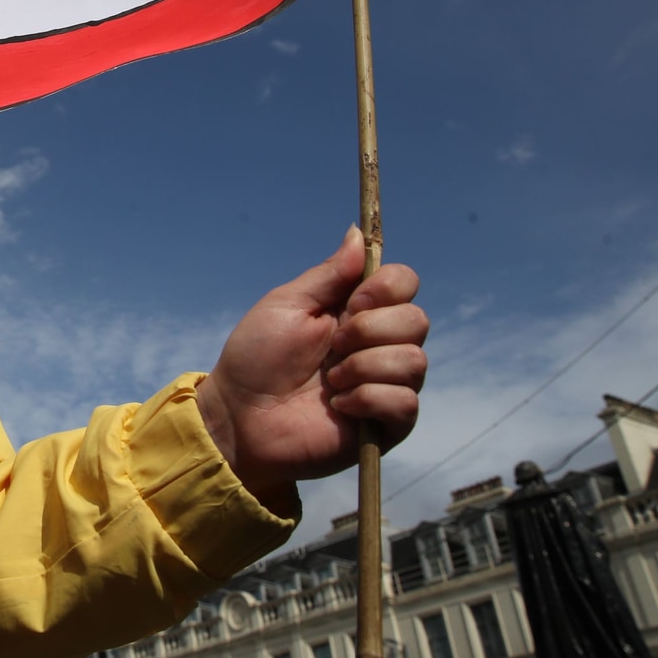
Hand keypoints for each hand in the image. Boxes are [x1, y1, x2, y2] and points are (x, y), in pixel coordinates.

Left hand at [195, 225, 428, 509]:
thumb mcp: (288, 304)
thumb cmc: (256, 358)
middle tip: (332, 347)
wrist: (240, 416)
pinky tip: (337, 406)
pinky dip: (366, 400)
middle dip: (369, 331)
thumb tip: (359, 233)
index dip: (386, 288)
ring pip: (415, 361)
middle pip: (417, 320)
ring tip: (329, 381)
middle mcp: (378, 344)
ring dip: (362, 368)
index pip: (405, 282)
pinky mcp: (387, 423)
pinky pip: (405, 402)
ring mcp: (386, 383)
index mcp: (356, 311)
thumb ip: (329, 274)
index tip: (350, 302)